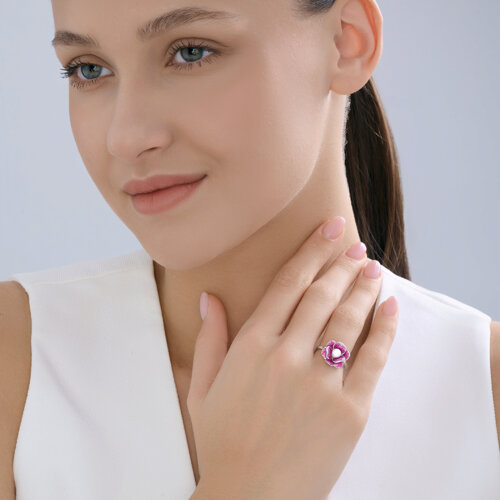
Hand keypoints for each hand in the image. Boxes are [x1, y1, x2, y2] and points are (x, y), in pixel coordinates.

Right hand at [187, 217, 398, 499]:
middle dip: (341, 265)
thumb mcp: (204, 388)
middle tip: (356, 246)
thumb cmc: (222, 442)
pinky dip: (384, 328)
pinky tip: (390, 306)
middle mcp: (286, 356)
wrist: (250, 499)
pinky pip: (372, 359)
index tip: (329, 230)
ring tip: (374, 268)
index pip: (287, 285)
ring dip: (363, 288)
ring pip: (348, 320)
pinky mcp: (350, 410)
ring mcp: (321, 383)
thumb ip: (211, 339)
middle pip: (322, 295)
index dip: (311, 252)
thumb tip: (208, 298)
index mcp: (251, 347)